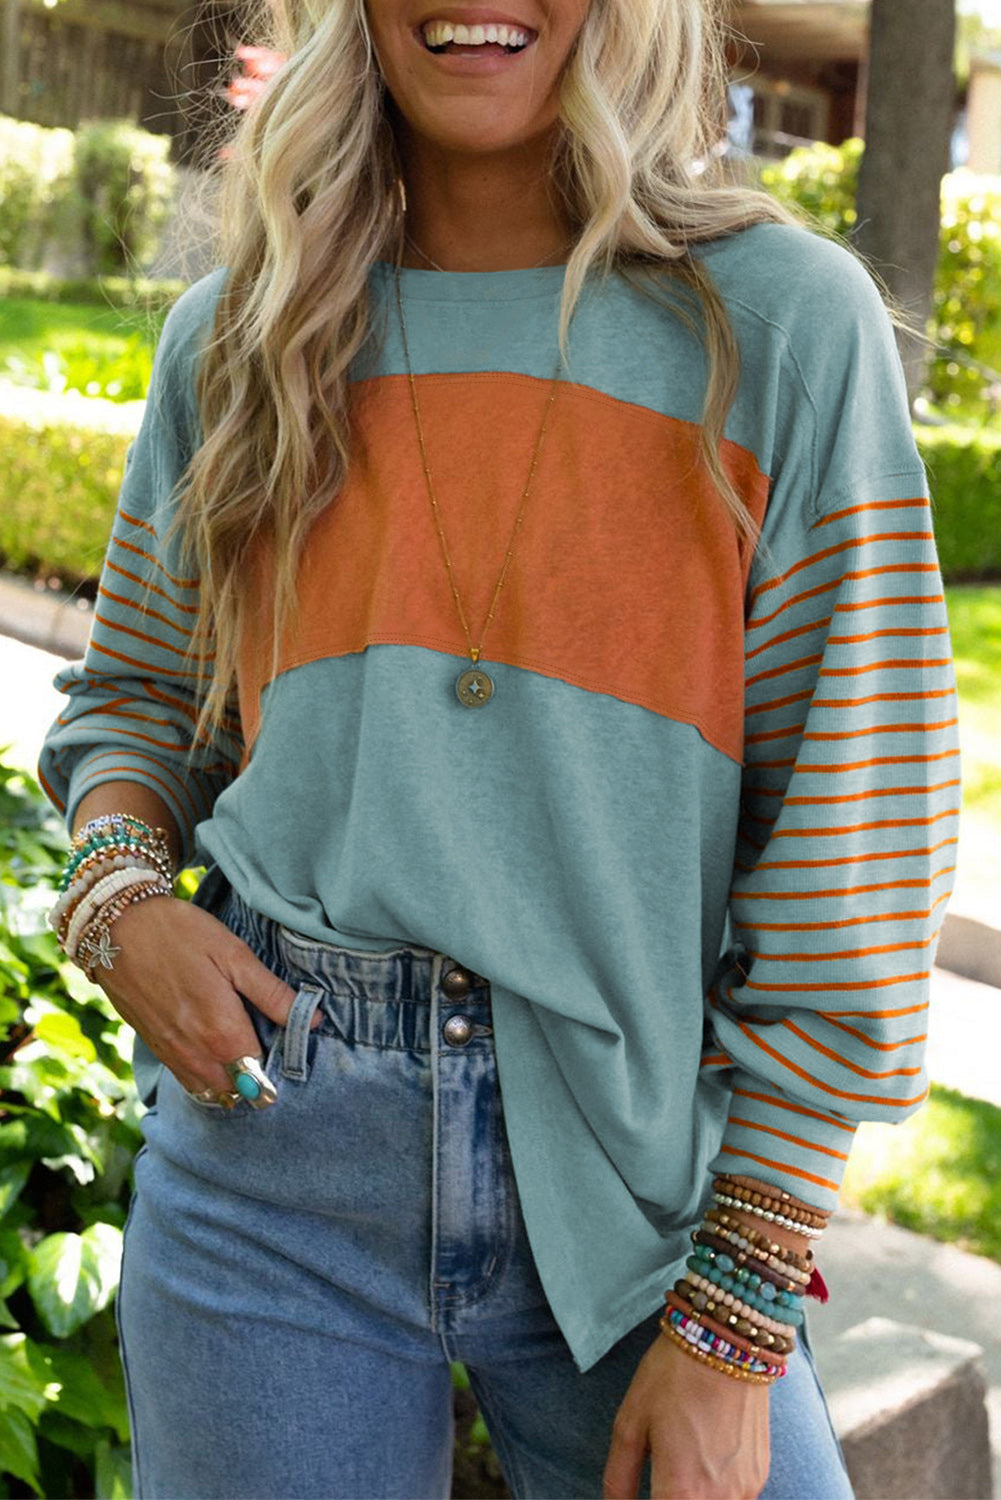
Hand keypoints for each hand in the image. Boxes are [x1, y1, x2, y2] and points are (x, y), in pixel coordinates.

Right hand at [93, 895, 306, 1097]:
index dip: (277, 1067)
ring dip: (231, 1083)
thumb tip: (314, 1020)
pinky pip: (187, 1080)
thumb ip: (273, 994)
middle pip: (237, 1091)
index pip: (260, 1075)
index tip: (287, 1049)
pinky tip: (215, 1053)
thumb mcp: (235, 955)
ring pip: (210, 1092)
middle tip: (268, 1050)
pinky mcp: (154, 1047)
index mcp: (222, 1032)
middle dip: (256, 1080)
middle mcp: (196, 1053)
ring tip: (244, 1055)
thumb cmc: (182, 934)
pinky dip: (205, 1078)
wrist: (118, 928)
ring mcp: (171, 1054)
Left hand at [603, 1331, 769, 1499]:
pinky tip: (701, 1461)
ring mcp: (746, 1490)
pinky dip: (715, 1493)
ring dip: (693, 1499)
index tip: (644, 1492)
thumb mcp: (630, 1423)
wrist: (727, 1340)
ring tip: (680, 1467)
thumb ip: (619, 1479)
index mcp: (681, 1492)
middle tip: (659, 1479)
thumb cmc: (672, 1376)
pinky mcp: (760, 1474)